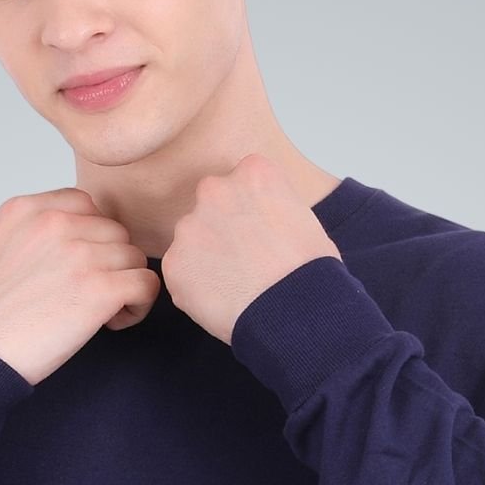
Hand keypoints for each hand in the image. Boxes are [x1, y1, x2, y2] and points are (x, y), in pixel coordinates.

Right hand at [0, 187, 161, 385]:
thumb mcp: (3, 248)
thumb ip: (41, 230)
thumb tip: (89, 235)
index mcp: (27, 209)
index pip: (87, 205)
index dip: (90, 240)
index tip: (74, 271)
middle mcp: (54, 223)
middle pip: (115, 232)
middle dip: (108, 265)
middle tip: (83, 298)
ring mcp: (79, 253)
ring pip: (134, 258)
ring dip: (123, 286)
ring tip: (95, 313)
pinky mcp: (99, 288)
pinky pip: (146, 284)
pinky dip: (137, 306)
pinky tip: (110, 323)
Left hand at [160, 152, 341, 344]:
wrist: (295, 312)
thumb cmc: (310, 272)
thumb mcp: (304, 219)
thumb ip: (271, 207)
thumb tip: (260, 221)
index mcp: (252, 172)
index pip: (241, 182)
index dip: (251, 211)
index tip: (260, 232)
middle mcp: (215, 189)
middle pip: (211, 204)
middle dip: (223, 227)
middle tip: (244, 259)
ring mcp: (189, 226)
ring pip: (192, 238)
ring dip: (206, 256)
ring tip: (234, 284)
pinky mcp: (174, 263)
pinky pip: (180, 272)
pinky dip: (194, 286)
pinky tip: (222, 300)